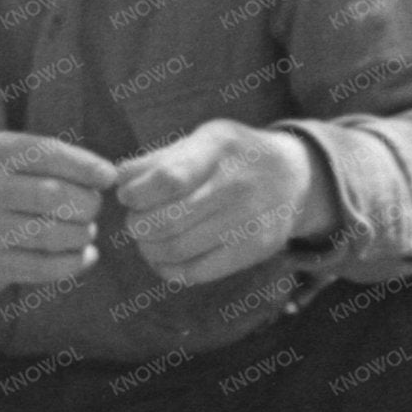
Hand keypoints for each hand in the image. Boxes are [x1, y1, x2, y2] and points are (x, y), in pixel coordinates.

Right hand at [0, 130, 121, 296]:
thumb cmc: (1, 192)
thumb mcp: (15, 163)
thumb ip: (58, 162)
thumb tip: (108, 176)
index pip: (46, 153)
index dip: (85, 165)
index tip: (109, 178)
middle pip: (52, 195)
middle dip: (86, 204)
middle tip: (92, 209)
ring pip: (51, 233)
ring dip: (82, 235)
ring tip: (86, 232)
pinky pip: (43, 266)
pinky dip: (74, 262)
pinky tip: (85, 256)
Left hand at [114, 120, 320, 287]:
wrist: (293, 176)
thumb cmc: (232, 156)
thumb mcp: (201, 139)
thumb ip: (158, 159)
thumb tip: (117, 179)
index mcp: (218, 147)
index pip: (169, 179)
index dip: (137, 194)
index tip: (127, 197)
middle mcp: (238, 183)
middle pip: (168, 220)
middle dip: (138, 225)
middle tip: (135, 221)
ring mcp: (249, 219)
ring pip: (179, 249)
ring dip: (149, 249)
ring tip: (147, 239)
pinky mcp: (255, 249)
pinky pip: (198, 272)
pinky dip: (169, 270)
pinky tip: (164, 258)